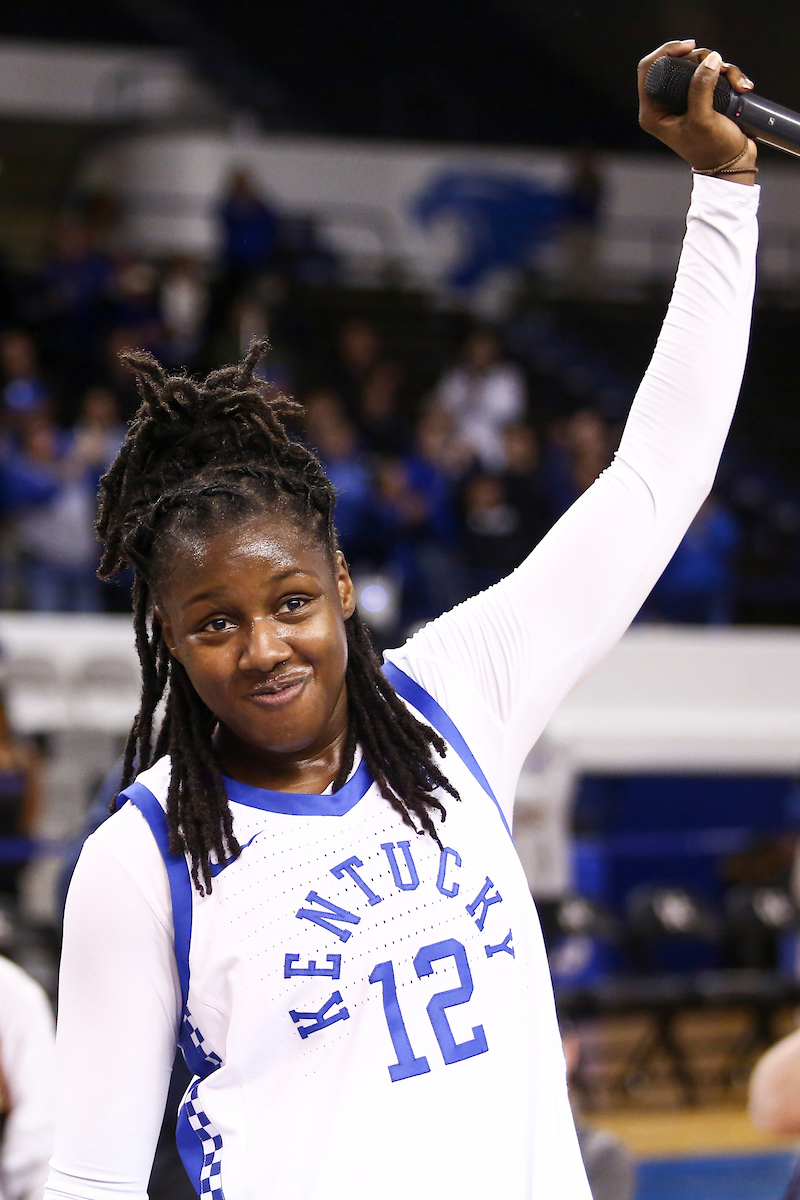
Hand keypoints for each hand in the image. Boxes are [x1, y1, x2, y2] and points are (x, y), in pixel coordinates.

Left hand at [638, 39, 757, 181]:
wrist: (732, 163)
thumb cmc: (712, 150)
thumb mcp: (703, 119)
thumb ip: (701, 89)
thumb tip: (710, 59)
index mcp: (653, 112)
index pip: (648, 69)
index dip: (666, 51)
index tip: (689, 47)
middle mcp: (665, 104)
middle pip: (677, 62)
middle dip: (701, 60)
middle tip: (719, 68)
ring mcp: (684, 101)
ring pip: (698, 66)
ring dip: (721, 68)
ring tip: (736, 84)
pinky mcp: (702, 99)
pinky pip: (713, 75)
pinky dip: (728, 76)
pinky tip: (741, 87)